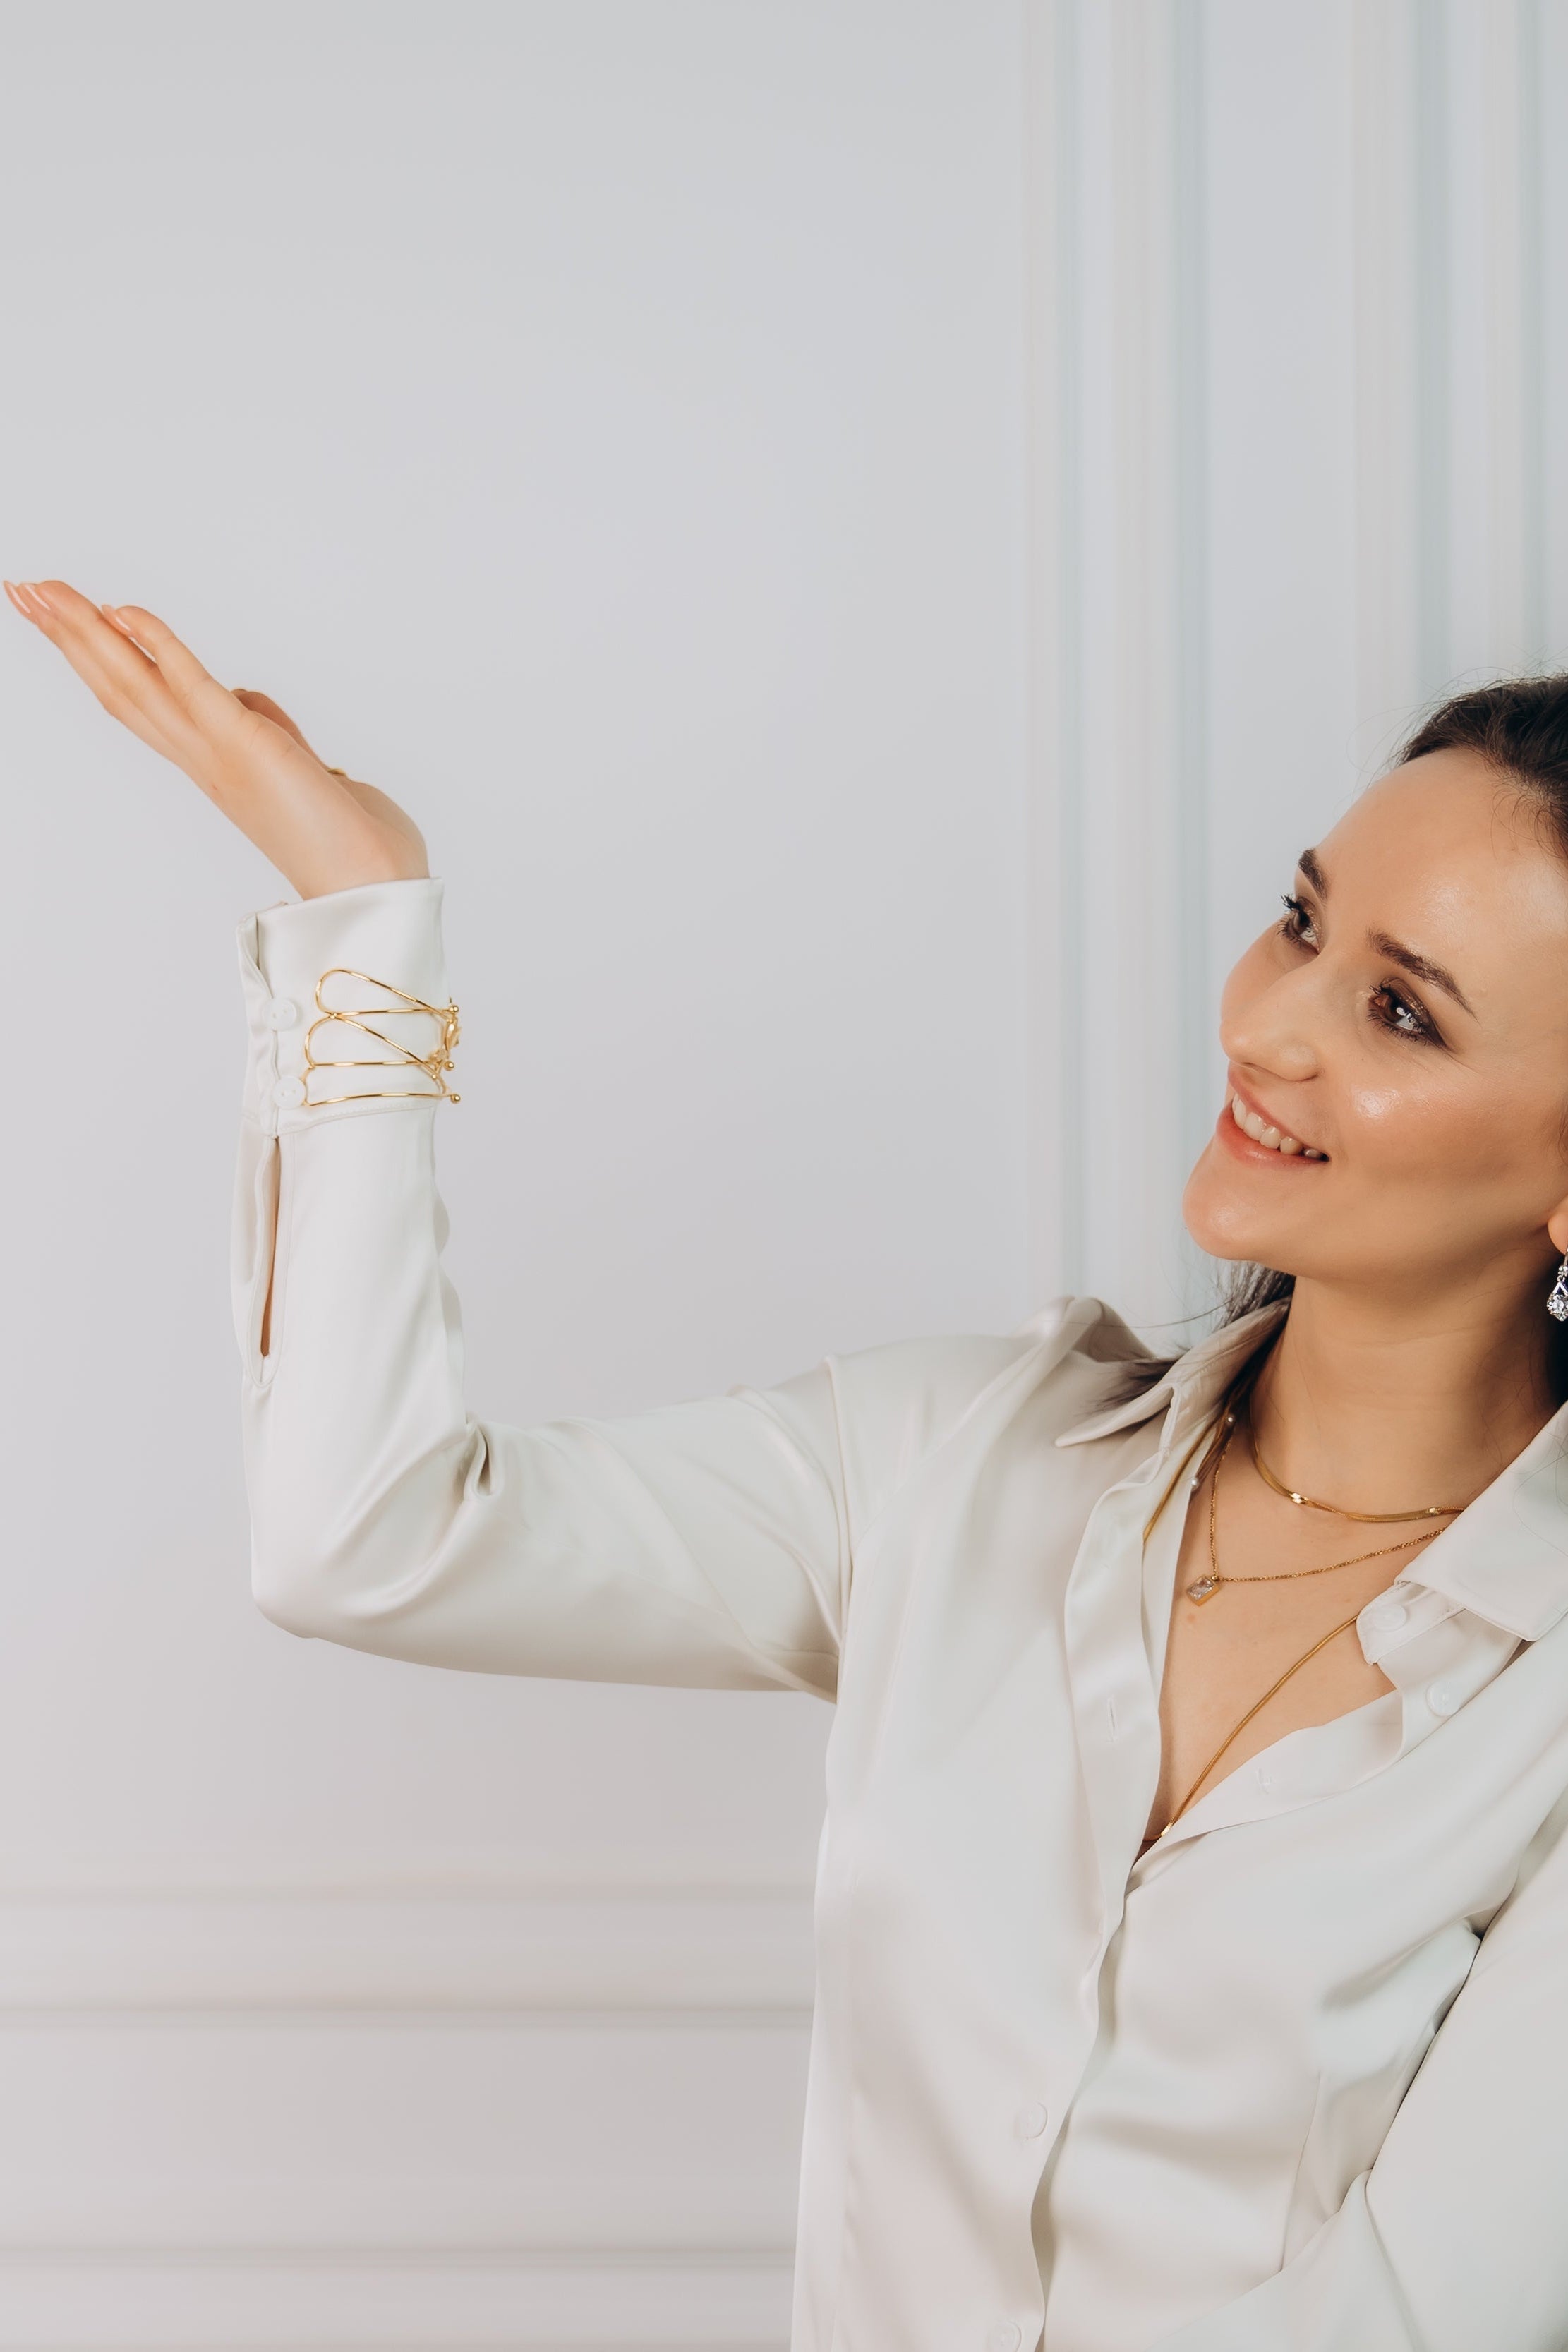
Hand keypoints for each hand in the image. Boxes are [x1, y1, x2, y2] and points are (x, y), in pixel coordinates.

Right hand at [5, 578, 428, 900]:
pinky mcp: (246, 745)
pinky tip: (123, 610)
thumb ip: (271, 730)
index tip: (68, 620)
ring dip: (85, 634)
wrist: (375, 888)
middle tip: (24, 590)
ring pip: (134, 685)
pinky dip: (157, 645)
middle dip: (69, 638)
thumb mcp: (305, 767)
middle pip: (119, 689)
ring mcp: (219, 753)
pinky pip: (192, 686)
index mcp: (212, 765)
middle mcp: (203, 760)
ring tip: (41, 590)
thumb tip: (250, 703)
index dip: (102, 660)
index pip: (142, 702)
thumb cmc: (350, 842)